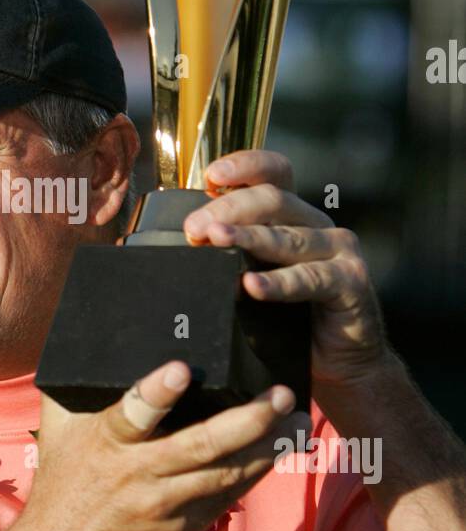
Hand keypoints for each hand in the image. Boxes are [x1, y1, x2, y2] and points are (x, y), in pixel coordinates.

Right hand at [19, 359, 306, 530]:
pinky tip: (280, 451)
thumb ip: (79, 388)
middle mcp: (140, 473)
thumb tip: (91, 339)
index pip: (133, 413)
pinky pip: (227, 496)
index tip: (182, 368)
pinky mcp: (183, 527)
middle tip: (280, 395)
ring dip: (267, 447)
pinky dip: (255, 472)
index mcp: (107, 441)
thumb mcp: (58, 430)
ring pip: (226, 473)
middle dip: (247, 419)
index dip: (157, 391)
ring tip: (299, 422)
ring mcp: (166, 504)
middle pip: (201, 446)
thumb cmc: (60, 484)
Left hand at [181, 149, 388, 389]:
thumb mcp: (253, 277)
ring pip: (288, 237)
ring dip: (248, 238)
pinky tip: (252, 286)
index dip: (246, 166)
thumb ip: (228, 256)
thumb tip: (179, 247)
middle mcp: (317, 224)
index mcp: (292, 216)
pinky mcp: (351, 282)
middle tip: (194, 228)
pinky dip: (279, 282)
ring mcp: (338, 250)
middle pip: (272, 200)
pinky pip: (311, 278)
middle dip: (228, 209)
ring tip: (214, 240)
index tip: (211, 176)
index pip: (273, 174)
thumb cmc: (287, 320)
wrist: (336, 363)